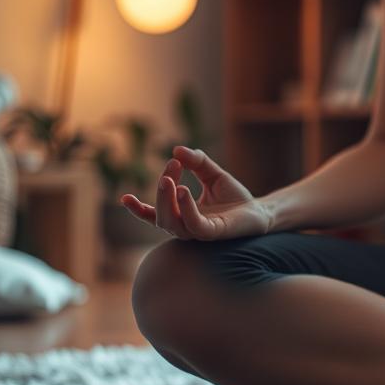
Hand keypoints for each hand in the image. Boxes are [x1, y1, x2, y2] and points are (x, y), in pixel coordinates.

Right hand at [120, 146, 271, 239]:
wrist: (260, 210)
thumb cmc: (234, 196)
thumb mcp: (213, 174)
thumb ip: (196, 161)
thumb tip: (177, 150)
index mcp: (181, 214)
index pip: (153, 215)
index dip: (137, 210)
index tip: (124, 197)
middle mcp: (185, 226)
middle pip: (160, 215)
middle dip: (160, 192)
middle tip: (169, 168)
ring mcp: (198, 231)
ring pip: (171, 222)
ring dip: (166, 200)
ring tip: (169, 180)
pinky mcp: (213, 233)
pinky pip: (194, 224)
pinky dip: (185, 208)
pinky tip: (184, 191)